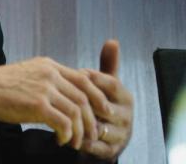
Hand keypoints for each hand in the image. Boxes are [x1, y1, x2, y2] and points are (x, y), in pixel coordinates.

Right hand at [0, 56, 112, 148]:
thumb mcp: (27, 73)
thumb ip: (47, 79)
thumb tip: (63, 94)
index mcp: (49, 65)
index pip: (84, 79)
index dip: (97, 96)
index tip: (103, 110)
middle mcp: (50, 74)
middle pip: (84, 97)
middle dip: (92, 119)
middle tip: (94, 133)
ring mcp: (44, 89)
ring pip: (76, 113)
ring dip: (79, 131)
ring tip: (75, 142)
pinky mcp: (37, 105)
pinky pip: (63, 123)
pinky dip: (66, 135)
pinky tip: (60, 140)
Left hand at [76, 40, 133, 160]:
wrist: (103, 133)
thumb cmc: (101, 102)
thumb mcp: (104, 84)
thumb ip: (107, 65)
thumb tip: (113, 41)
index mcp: (125, 96)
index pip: (111, 84)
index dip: (92, 78)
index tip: (76, 74)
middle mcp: (126, 116)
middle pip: (105, 107)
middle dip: (85, 102)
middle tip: (65, 95)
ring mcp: (120, 135)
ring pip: (100, 127)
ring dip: (81, 122)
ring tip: (64, 116)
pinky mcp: (111, 151)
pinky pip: (96, 146)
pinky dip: (81, 140)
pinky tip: (67, 134)